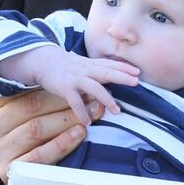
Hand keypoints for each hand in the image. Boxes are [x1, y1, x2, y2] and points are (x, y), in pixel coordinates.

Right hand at [0, 46, 139, 121]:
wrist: (44, 62)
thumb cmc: (69, 67)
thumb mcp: (85, 65)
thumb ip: (100, 70)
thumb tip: (119, 77)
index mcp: (92, 64)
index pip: (111, 64)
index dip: (125, 67)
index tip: (139, 72)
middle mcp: (86, 70)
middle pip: (106, 72)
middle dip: (122, 77)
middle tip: (136, 83)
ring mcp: (76, 79)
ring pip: (94, 88)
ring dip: (106, 99)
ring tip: (117, 111)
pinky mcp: (65, 88)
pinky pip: (75, 102)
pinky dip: (82, 112)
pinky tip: (88, 122)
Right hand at [0, 91, 99, 184]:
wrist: (27, 182)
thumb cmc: (37, 139)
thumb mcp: (36, 113)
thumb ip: (46, 95)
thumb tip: (77, 79)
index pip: (26, 90)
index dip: (56, 86)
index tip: (82, 82)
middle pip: (32, 107)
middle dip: (66, 101)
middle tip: (94, 98)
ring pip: (36, 129)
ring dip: (67, 120)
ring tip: (92, 115)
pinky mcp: (8, 171)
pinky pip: (38, 155)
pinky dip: (61, 143)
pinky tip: (79, 134)